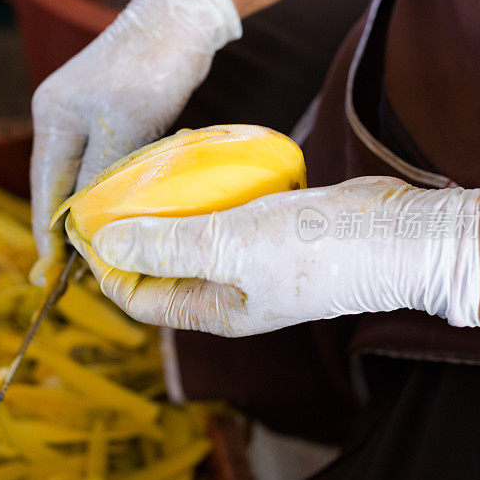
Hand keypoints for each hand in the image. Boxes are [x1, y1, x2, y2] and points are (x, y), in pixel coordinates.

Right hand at [30, 0, 241, 284]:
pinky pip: (101, 163)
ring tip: (93, 251)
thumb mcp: (124, 126)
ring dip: (88, 211)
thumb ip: (100, 175)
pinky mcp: (109, 115)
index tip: (50, 273)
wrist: (180, 21)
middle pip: (57, 185)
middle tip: (75, 271)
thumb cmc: (151, 68)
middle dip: (66, 227)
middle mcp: (59, 118)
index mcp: (52, 118)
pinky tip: (116, 212)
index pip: (44, 189)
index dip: (48, 234)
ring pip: (81, 176)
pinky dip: (107, 190)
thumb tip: (83, 223)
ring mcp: (83, 115)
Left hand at [73, 177, 479, 335]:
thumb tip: (105, 246)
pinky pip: (216, 219)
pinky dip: (200, 198)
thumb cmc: (313, 250)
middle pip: (157, 269)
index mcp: (211, 310)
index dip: (105, 267)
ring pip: (186, 241)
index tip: (85, 226)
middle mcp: (223, 292)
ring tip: (144, 177)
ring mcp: (245, 263)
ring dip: (164, 214)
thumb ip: (166, 247)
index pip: (137, 298)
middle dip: (130, 238)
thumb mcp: (230, 246)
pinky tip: (193, 170)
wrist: (395, 236)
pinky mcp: (264, 234)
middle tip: (111, 195)